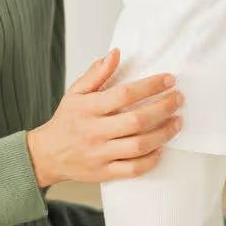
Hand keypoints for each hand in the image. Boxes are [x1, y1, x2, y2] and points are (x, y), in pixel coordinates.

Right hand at [26, 49, 181, 186]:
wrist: (47, 154)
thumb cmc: (67, 120)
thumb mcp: (76, 92)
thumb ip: (96, 73)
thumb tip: (115, 53)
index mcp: (88, 108)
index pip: (124, 94)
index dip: (150, 86)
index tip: (169, 79)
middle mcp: (95, 131)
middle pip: (136, 120)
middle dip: (163, 108)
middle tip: (178, 99)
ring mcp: (100, 154)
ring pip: (138, 146)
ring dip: (163, 134)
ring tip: (177, 122)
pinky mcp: (104, 172)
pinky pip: (132, 169)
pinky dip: (150, 160)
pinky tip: (161, 148)